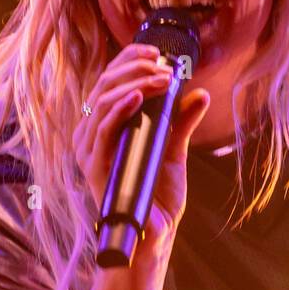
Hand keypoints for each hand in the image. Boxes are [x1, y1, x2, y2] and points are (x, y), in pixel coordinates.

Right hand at [74, 43, 209, 267]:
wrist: (153, 236)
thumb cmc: (157, 197)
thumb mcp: (173, 152)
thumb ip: (181, 122)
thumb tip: (199, 94)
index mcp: (102, 129)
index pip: (108, 82)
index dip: (128, 61)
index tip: (157, 53)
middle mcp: (90, 137)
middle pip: (103, 86)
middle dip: (134, 68)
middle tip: (164, 67)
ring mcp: (89, 152)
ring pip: (102, 102)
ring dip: (134, 84)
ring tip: (161, 79)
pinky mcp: (95, 167)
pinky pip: (103, 130)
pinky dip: (120, 109)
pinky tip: (139, 97)